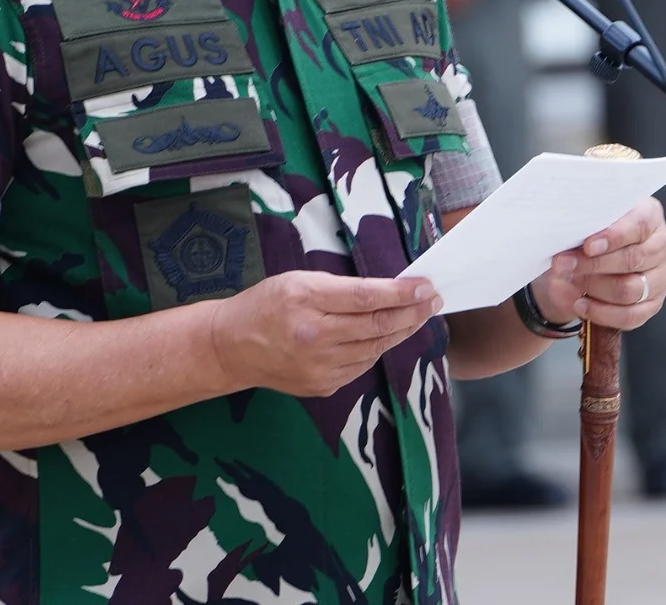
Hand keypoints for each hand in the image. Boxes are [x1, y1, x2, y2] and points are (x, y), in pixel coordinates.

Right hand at [208, 271, 441, 397]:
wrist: (231, 347)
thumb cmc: (266, 304)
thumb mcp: (298, 280)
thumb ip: (340, 287)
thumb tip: (386, 290)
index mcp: (306, 301)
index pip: (366, 298)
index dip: (401, 293)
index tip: (425, 286)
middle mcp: (315, 337)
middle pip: (377, 326)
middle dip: (413, 312)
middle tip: (434, 300)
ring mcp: (320, 367)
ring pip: (375, 348)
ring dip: (402, 331)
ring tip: (418, 316)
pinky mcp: (323, 386)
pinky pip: (362, 365)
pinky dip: (378, 349)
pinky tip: (387, 336)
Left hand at [531, 197, 665, 329]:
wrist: (584, 260)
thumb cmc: (587, 233)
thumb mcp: (585, 223)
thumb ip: (583, 228)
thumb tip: (569, 247)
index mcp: (650, 214)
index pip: (639, 225)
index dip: (614, 237)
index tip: (587, 246)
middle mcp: (661, 244)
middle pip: (634, 259)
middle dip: (594, 264)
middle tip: (564, 264)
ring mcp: (661, 276)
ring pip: (631, 289)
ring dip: (594, 287)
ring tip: (571, 280)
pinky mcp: (653, 303)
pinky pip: (630, 315)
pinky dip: (601, 312)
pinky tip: (582, 304)